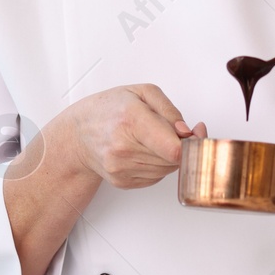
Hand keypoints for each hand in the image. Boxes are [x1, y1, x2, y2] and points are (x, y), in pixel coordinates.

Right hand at [61, 84, 205, 188]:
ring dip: (171, 156)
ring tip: (157, 139)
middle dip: (183, 146)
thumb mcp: (142, 92)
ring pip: (168, 170)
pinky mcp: (122, 182)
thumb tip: (186, 132)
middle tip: (178, 131)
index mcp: (131, 120)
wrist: (78, 134)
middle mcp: (123, 149)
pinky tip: (146, 150)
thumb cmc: (109, 109)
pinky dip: (158, 165)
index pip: (174, 149)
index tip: (196, 133)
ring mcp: (121, 169)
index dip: (192, 143)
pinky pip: (156, 177)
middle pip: (175, 160)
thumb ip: (170, 110)